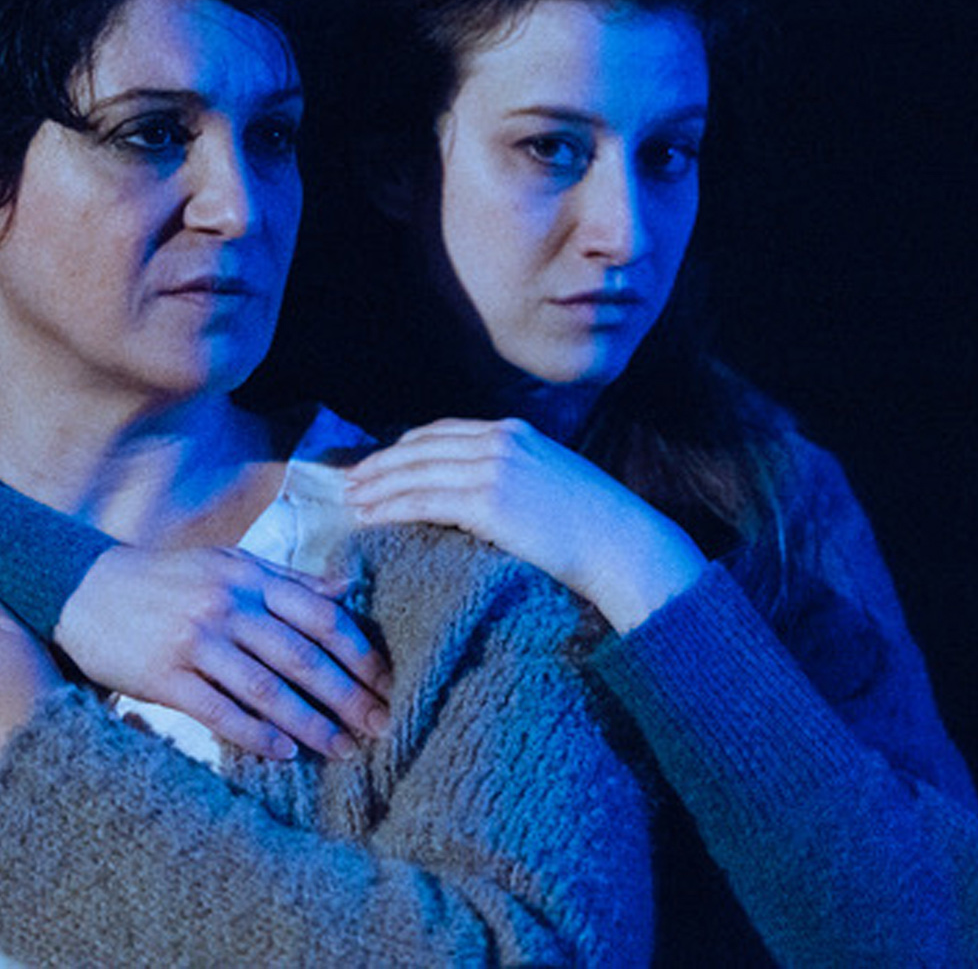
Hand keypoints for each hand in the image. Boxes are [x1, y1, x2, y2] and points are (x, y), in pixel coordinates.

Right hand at [54, 545, 390, 760]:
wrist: (83, 589)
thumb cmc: (167, 581)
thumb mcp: (227, 564)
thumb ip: (286, 578)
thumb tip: (347, 587)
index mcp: (248, 577)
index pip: (320, 615)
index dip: (360, 652)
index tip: (388, 683)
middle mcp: (226, 605)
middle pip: (301, 656)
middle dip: (347, 695)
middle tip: (380, 726)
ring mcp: (194, 639)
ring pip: (266, 688)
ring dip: (310, 723)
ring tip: (342, 748)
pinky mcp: (162, 674)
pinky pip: (218, 710)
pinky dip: (255, 733)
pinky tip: (284, 752)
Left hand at [345, 418, 705, 631]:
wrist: (626, 545)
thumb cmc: (596, 526)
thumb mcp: (554, 479)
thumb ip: (517, 473)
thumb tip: (484, 493)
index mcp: (515, 431)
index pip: (442, 432)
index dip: (405, 447)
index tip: (382, 462)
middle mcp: (500, 441)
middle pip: (420, 448)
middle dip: (381, 465)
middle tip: (351, 482)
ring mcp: (493, 468)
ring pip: (414, 473)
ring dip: (376, 487)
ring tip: (352, 501)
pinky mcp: (487, 502)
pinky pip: (422, 501)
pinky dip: (389, 508)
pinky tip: (370, 518)